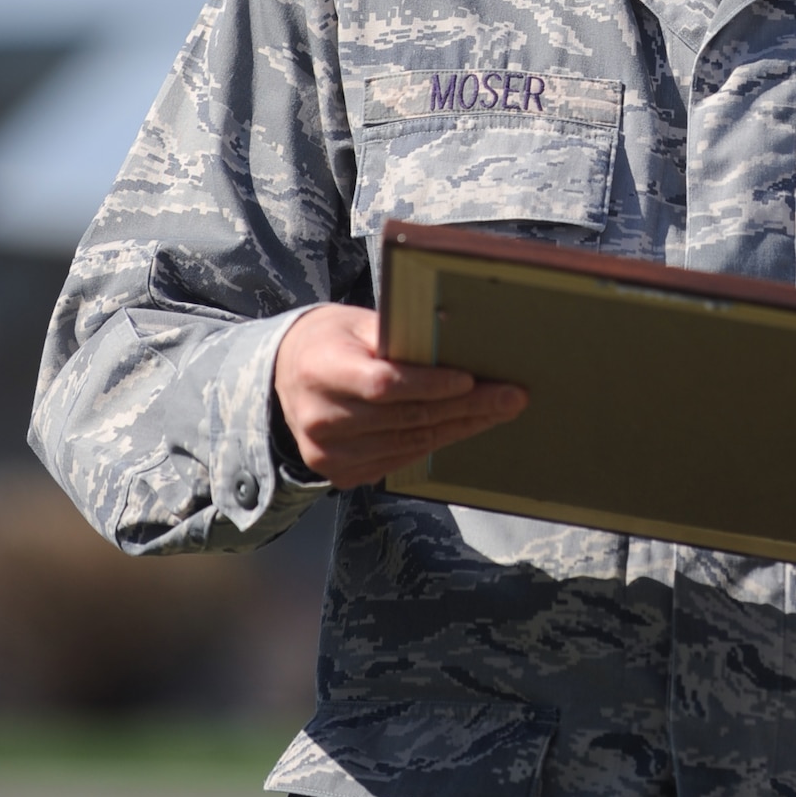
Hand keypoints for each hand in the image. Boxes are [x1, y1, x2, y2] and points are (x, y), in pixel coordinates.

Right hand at [273, 305, 526, 488]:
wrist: (285, 377)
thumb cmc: (331, 341)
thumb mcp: (355, 323)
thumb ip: (397, 335)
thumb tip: (453, 339)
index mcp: (320, 371)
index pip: (383, 385)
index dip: (430, 385)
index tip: (470, 380)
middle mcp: (319, 418)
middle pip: (406, 417)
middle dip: (466, 407)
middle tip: (510, 397)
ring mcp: (328, 453)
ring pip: (410, 443)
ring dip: (461, 427)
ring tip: (499, 410)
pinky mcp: (340, 473)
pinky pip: (400, 460)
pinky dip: (436, 442)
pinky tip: (465, 426)